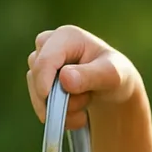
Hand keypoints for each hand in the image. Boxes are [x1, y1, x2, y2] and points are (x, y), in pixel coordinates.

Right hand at [26, 25, 143, 130]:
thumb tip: (64, 79)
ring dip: (61, 108)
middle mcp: (49, 45)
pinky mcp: (38, 79)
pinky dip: (57, 114)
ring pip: (36, 91)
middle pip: (37, 75)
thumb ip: (90, 76)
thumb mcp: (111, 75)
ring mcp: (40, 62)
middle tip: (86, 102)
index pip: (46, 59)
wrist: (111, 87)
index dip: (43, 80)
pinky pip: (38, 102)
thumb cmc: (114, 74)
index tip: (46, 98)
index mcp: (67, 36)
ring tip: (86, 105)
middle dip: (59, 96)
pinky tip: (77, 114)